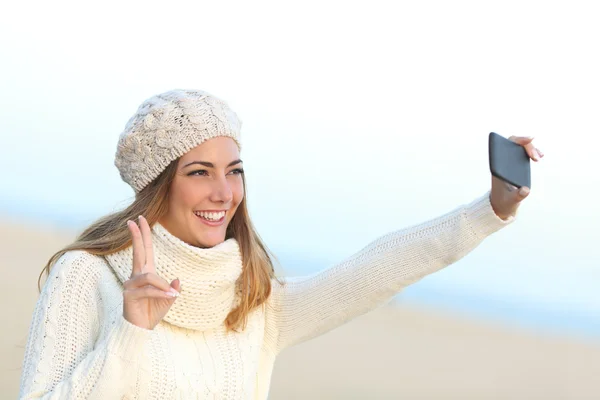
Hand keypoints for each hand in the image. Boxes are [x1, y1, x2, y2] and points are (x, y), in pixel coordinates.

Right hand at [123, 215, 180, 329]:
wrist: (141, 330)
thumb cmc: (152, 313)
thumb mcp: (168, 299)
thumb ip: (172, 289)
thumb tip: (177, 280)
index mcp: (146, 274)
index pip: (145, 250)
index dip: (143, 235)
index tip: (140, 220)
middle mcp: (136, 276)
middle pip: (138, 252)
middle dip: (138, 235)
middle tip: (134, 219)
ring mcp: (131, 285)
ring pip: (149, 276)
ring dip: (163, 286)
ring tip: (172, 296)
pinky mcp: (129, 295)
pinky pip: (149, 290)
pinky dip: (161, 293)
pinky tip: (170, 298)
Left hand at [490, 136, 543, 219]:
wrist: (502, 205)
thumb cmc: (503, 201)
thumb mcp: (510, 200)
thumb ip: (518, 196)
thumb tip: (526, 190)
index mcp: (497, 167)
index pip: (504, 146)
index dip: (517, 139)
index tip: (529, 139)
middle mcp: (502, 162)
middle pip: (514, 144)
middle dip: (528, 147)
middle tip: (537, 157)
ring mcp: (509, 162)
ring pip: (520, 148)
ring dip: (531, 149)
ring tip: (539, 157)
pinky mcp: (516, 165)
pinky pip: (524, 154)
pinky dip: (532, 153)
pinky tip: (540, 155)